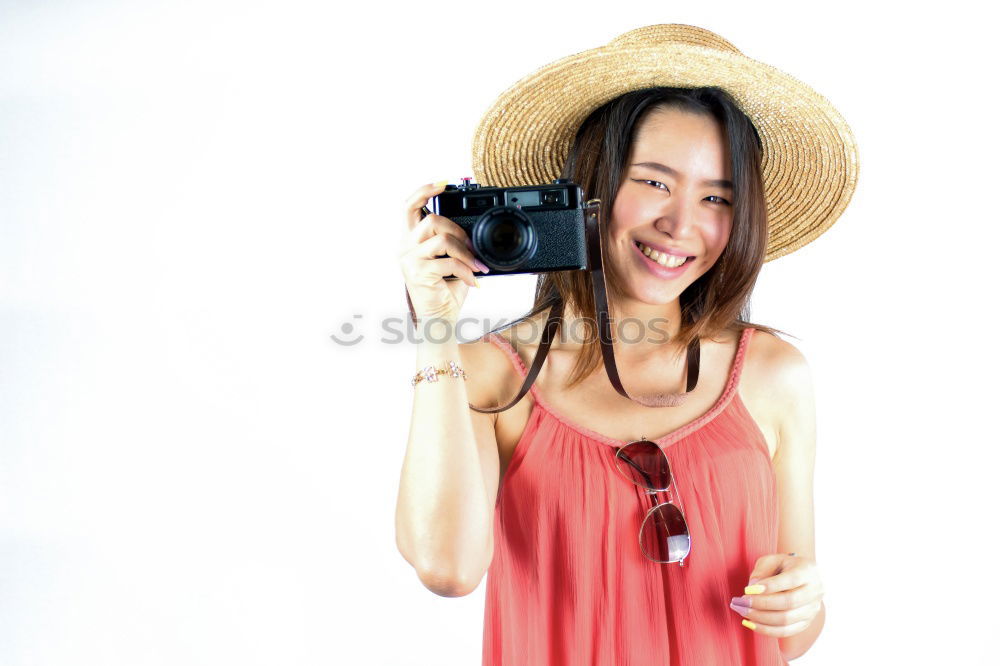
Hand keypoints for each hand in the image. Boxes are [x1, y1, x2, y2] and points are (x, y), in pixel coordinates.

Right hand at [399, 181, 487, 323]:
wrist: (439, 318)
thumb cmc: (444, 290)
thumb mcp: (448, 260)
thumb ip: (451, 241)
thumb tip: (472, 228)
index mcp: (410, 241)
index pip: (409, 207)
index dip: (424, 191)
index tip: (442, 184)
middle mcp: (405, 248)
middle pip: (432, 220)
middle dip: (459, 231)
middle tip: (473, 248)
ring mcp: (409, 260)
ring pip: (442, 239)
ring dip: (465, 252)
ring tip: (476, 266)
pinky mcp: (418, 273)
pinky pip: (449, 262)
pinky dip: (466, 271)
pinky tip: (473, 280)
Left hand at [728, 553, 823, 637]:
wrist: (800, 577)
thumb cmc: (782, 566)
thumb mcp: (772, 560)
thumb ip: (762, 570)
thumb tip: (752, 587)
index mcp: (808, 570)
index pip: (792, 580)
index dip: (770, 586)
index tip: (748, 590)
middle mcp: (815, 591)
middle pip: (789, 602)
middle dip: (762, 604)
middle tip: (741, 602)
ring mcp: (812, 609)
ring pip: (787, 620)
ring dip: (761, 618)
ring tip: (742, 612)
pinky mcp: (806, 623)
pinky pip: (786, 631)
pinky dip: (766, 630)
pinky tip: (750, 623)